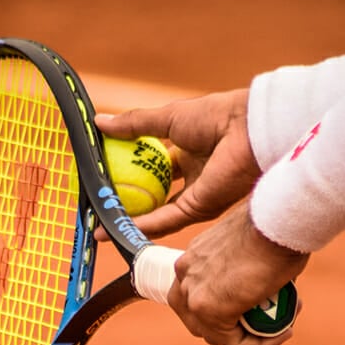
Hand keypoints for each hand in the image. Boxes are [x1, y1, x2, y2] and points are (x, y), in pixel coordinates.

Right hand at [94, 89, 261, 239]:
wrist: (246, 130)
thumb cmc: (214, 116)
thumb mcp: (166, 118)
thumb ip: (133, 124)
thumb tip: (99, 123)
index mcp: (187, 152)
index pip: (151, 167)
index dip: (127, 171)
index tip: (102, 176)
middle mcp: (192, 177)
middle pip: (152, 194)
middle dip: (126, 202)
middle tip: (98, 205)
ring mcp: (195, 195)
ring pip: (155, 213)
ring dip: (128, 220)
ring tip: (99, 226)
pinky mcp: (198, 209)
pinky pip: (164, 220)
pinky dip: (140, 225)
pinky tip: (116, 228)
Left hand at [168, 202, 308, 344]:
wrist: (276, 220)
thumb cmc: (274, 225)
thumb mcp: (252, 244)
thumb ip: (246, 265)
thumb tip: (263, 282)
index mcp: (192, 258)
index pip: (195, 295)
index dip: (223, 309)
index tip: (256, 308)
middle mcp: (184, 275)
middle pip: (198, 319)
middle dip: (231, 328)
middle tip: (266, 323)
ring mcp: (192, 293)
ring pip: (216, 335)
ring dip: (250, 338)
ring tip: (282, 326)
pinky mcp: (207, 309)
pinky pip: (233, 342)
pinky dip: (259, 344)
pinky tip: (284, 332)